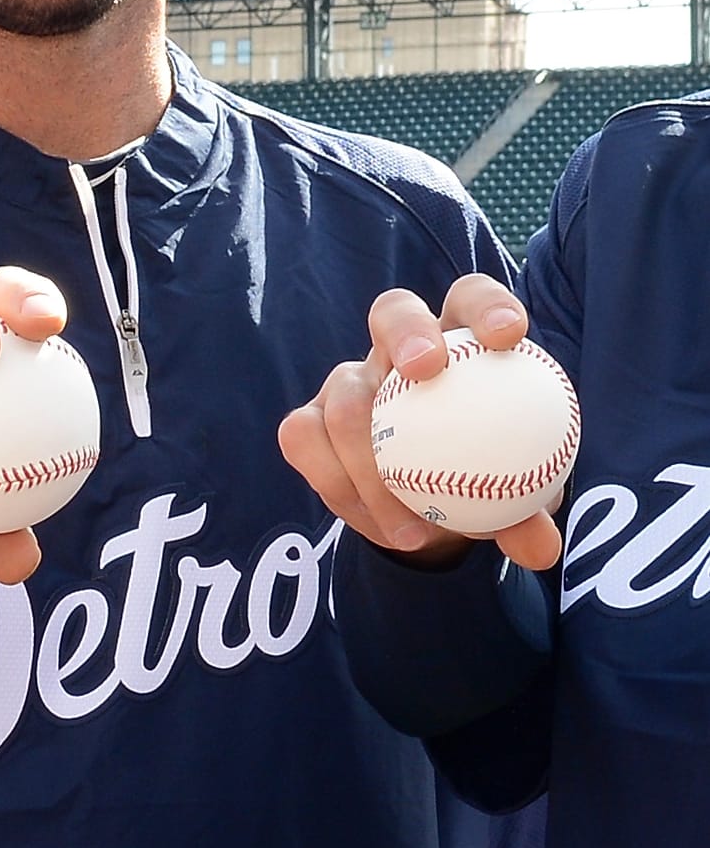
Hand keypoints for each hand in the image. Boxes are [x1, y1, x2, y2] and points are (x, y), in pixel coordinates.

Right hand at [277, 275, 563, 570]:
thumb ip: (526, 514)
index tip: (507, 336)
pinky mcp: (307, 421)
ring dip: (372, 462)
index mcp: (459, 344)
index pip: (470, 300)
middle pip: (392, 310)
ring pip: (345, 395)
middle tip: (425, 369)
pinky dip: (340, 486)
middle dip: (408, 329)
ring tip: (411, 526)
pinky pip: (305, 440)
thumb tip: (542, 547)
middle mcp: (395, 350)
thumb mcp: (514, 500)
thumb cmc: (481, 483)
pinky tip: (375, 525)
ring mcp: (346, 382)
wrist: (423, 509)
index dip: (486, 305)